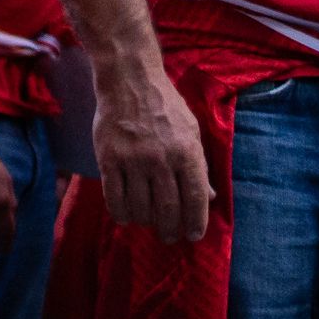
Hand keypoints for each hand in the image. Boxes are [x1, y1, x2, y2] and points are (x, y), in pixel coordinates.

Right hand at [99, 64, 213, 243]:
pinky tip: (126, 216)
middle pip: (168, 209)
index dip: (196, 222)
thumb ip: (199, 165)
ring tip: (148, 223)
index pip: (196, 198)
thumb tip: (209, 197)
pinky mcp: (109, 159)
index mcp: (188, 151)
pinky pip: (114, 197)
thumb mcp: (192, 130)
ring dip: (145, 222)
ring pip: (140, 208)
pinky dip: (121, 213)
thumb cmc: (165, 106)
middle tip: (169, 237)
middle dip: (170, 230)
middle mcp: (162, 159)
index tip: (194, 236)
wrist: (130, 81)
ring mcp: (134, 160)